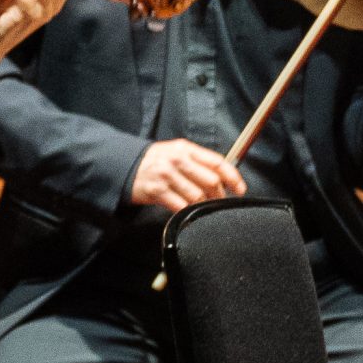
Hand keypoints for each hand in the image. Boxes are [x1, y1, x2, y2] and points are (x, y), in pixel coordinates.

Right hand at [128, 139, 247, 212]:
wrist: (121, 165)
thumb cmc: (154, 161)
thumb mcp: (175, 152)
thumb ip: (197, 161)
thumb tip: (222, 176)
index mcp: (186, 149)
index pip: (218, 162)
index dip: (233, 177)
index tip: (240, 190)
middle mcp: (177, 160)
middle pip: (211, 181)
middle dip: (220, 195)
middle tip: (220, 203)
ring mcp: (166, 176)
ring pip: (198, 196)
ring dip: (206, 206)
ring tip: (206, 209)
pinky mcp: (156, 191)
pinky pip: (180, 206)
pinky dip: (189, 212)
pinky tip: (190, 214)